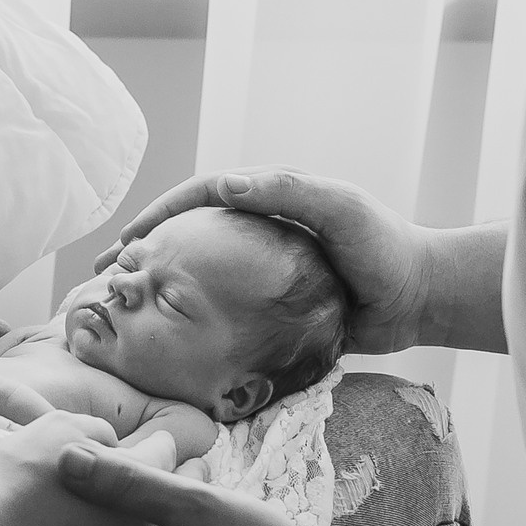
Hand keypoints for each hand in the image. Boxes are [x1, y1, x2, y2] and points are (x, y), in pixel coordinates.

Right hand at [0, 412, 166, 525]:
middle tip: (119, 477)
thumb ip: (99, 433)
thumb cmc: (22, 472)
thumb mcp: (64, 426)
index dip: (159, 442)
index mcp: (141, 482)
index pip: (163, 455)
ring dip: (111, 520)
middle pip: (145, 500)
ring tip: (83, 507)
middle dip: (136, 488)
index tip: (158, 440)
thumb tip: (111, 446)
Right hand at [102, 168, 431, 353]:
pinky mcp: (273, 306)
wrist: (420, 298)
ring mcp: (263, 270)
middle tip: (105, 277)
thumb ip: (287, 192)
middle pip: (189, 234)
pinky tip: (168, 340)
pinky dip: (191, 319)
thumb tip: (226, 185)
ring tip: (124, 309)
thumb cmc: (383, 247)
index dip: (159, 214)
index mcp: (269, 198)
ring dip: (161, 286)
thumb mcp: (339, 209)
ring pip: (199, 273)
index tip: (127, 241)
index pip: (200, 196)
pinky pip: (223, 310)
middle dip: (144, 250)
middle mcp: (260, 230)